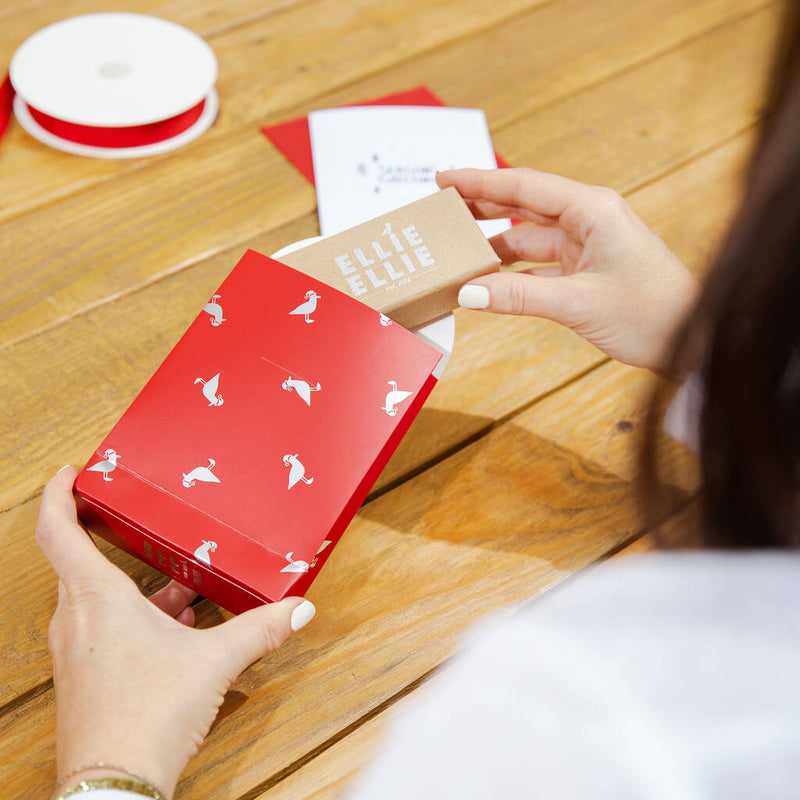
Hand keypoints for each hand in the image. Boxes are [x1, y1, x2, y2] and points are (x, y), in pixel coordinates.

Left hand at [36, 466, 315, 798]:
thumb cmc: (146, 717)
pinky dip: (136, 620)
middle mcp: (76, 620)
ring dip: (138, 590)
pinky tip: (176, 633)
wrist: (114, 789)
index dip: (58, 494)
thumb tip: (298, 608)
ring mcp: (76, 651)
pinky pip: (104, 629)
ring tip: (184, 591)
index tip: (71, 472)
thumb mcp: (213, 661)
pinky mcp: (85, 676)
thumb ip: (260, 628)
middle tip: (147, 529)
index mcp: (95, 599)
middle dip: (120, 545)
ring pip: (100, 600)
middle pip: (84, 564)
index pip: (57, 530)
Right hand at [437, 168, 698, 373]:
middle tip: (441, 209)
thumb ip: (519, 296)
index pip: (524, 187)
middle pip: (523, 206)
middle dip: (481, 206)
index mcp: (593, 210)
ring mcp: (588, 245)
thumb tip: (467, 293)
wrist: (691, 341)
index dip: (480, 182)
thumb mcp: (578, 303)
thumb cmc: (652, 313)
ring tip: (455, 249)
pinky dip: (512, 272)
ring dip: (494, 244)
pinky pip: (539, 265)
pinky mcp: (587, 270)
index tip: (444, 179)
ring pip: (528, 237)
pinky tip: (488, 280)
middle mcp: (589, 219)